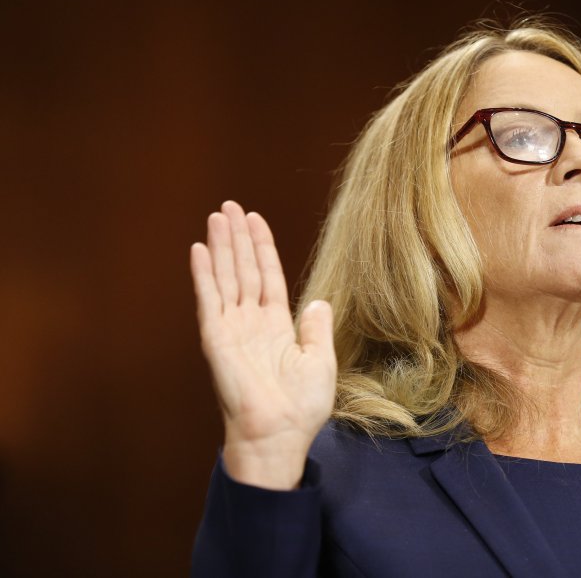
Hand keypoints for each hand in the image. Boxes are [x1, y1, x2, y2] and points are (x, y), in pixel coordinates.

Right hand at [190, 201, 335, 488]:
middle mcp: (252, 323)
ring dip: (222, 246)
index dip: (262, 248)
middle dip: (238, 237)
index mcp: (277, 326)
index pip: (268, 276)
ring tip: (218, 215)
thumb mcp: (321, 362)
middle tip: (231, 205)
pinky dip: (204, 274)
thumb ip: (317, 329)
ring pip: (227, 277)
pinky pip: (209, 299)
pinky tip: (200, 249)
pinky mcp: (217, 338)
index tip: (256, 219)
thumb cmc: (302, 407)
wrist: (280, 434)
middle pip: (244, 269)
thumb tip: (319, 302)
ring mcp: (232, 329)